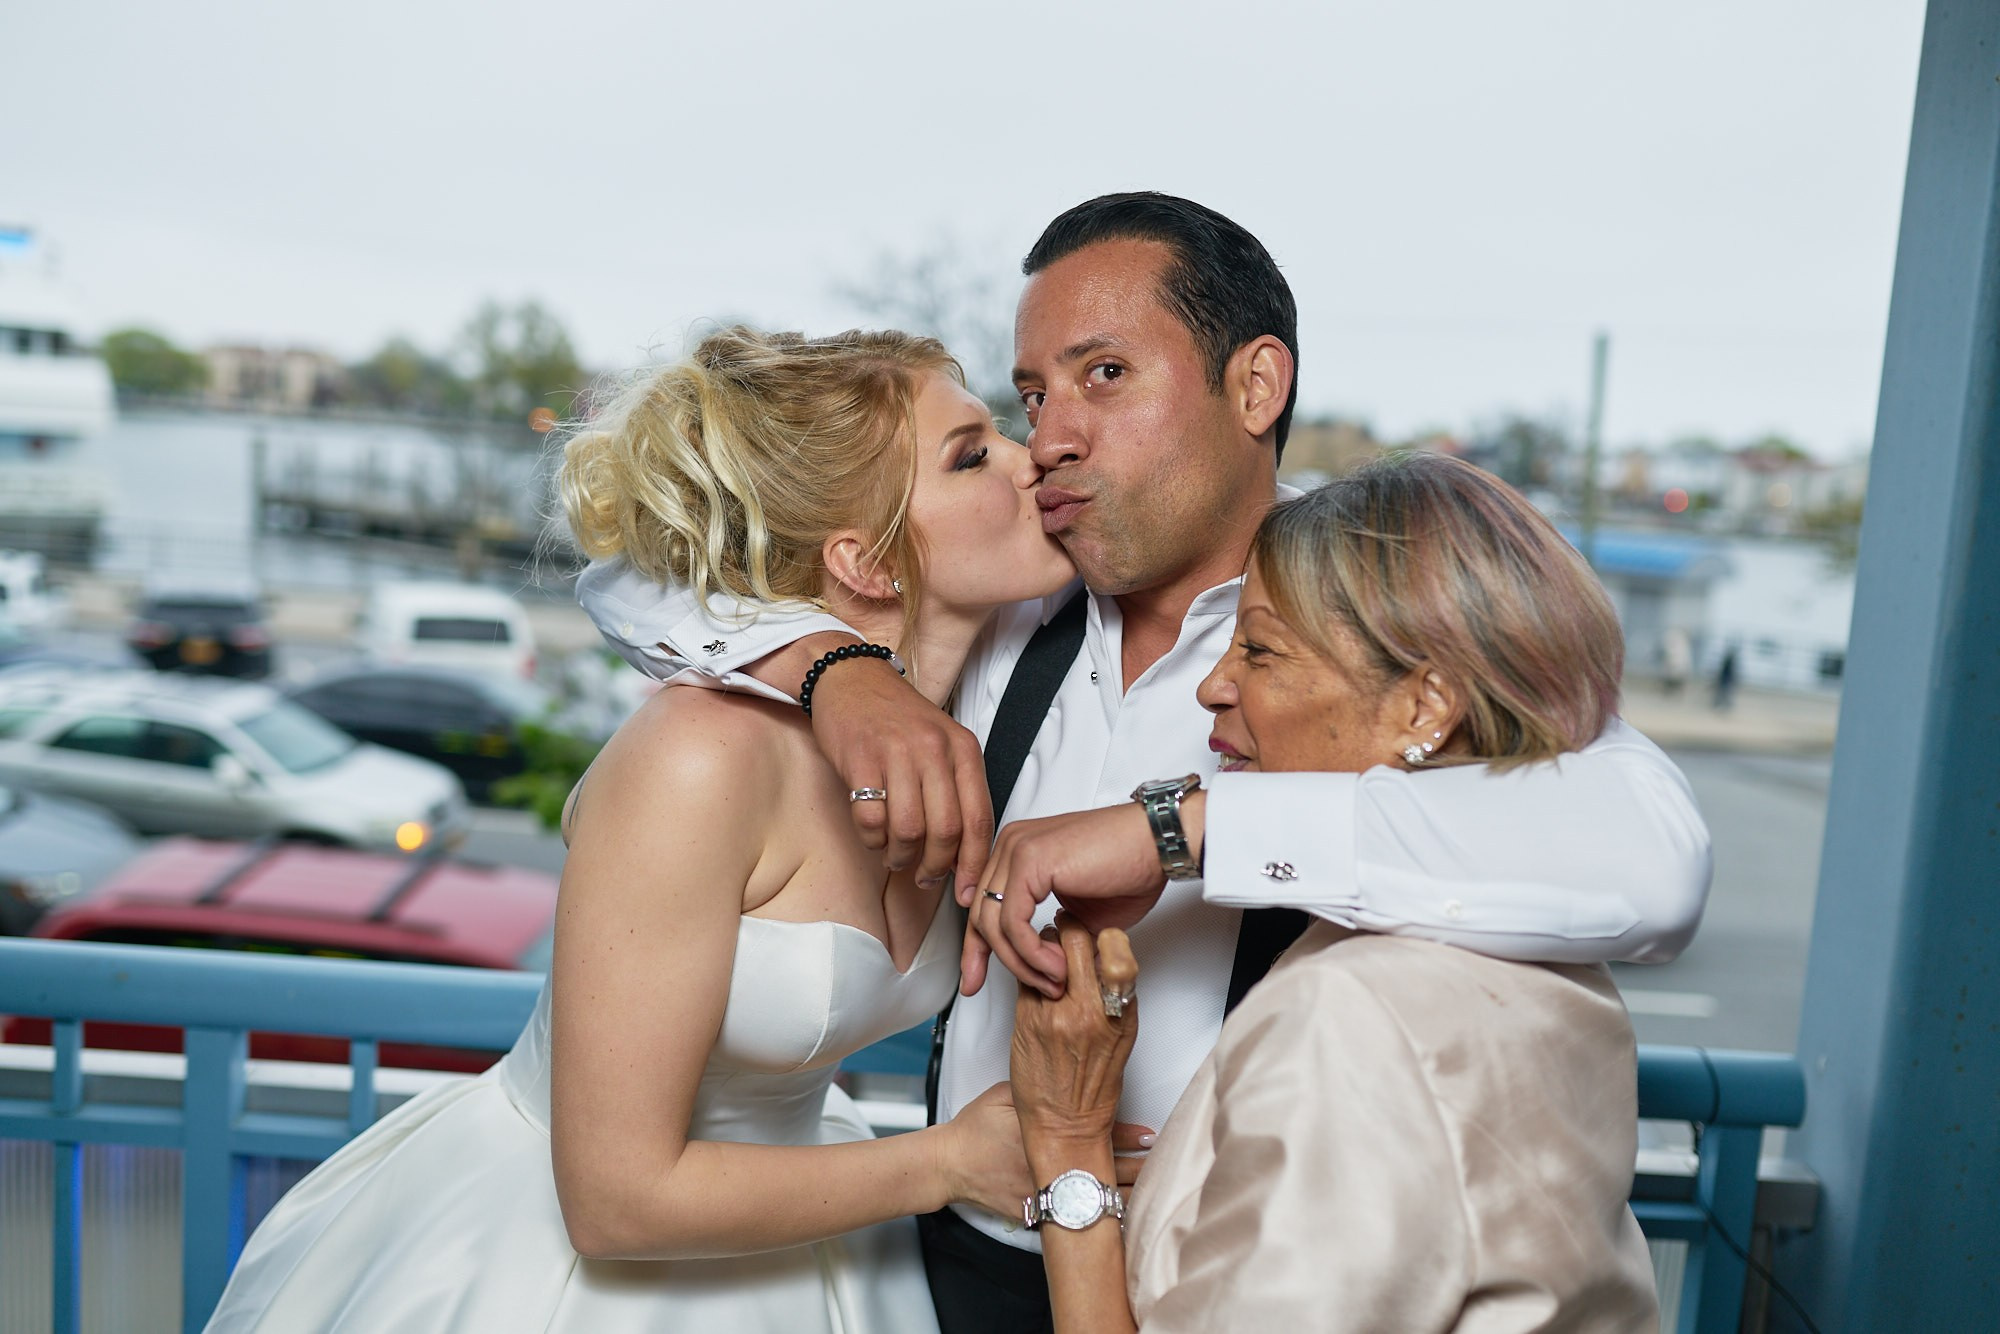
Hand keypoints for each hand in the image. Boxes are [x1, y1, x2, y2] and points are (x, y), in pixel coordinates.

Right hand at [809, 656, 992, 887]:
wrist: (852, 679)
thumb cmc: (898, 719)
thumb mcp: (942, 745)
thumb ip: (956, 792)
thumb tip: (962, 856)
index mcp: (963, 749)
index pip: (979, 819)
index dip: (974, 864)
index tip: (967, 891)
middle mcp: (935, 750)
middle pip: (945, 832)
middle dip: (935, 867)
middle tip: (925, 876)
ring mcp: (897, 753)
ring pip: (908, 831)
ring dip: (901, 856)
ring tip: (895, 855)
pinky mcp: (860, 760)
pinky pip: (870, 820)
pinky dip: (872, 840)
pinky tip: (873, 835)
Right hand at [937, 1079, 1151, 1218]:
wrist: (949, 1165)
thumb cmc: (976, 1127)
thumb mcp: (1008, 1094)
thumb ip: (1040, 1087)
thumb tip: (1064, 1076)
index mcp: (1047, 1135)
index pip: (1098, 1135)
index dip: (1128, 1137)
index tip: (1151, 1136)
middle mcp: (1050, 1168)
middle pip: (1104, 1171)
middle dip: (1136, 1168)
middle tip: (1162, 1163)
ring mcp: (1044, 1196)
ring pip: (1093, 1202)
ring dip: (1122, 1195)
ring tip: (1151, 1190)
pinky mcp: (1036, 1216)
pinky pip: (1072, 1220)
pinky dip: (1094, 1219)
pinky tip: (1115, 1217)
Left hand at [962, 802, 1174, 997]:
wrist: (1157, 845)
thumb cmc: (1130, 871)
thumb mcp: (1080, 915)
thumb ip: (1053, 936)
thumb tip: (1043, 970)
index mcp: (1017, 852)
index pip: (983, 905)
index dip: (976, 946)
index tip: (974, 980)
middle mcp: (1011, 845)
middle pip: (980, 915)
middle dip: (986, 959)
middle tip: (1000, 988)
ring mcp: (1017, 849)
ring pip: (993, 923)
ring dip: (1021, 963)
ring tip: (1053, 982)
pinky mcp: (1029, 860)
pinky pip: (1013, 922)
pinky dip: (1031, 953)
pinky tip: (1055, 967)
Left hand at [1011, 917, 1140, 1167]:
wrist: (1064, 1125)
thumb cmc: (1094, 1085)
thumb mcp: (1122, 1036)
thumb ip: (1115, 994)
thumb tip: (1103, 955)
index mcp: (1119, 1012)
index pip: (1115, 947)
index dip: (1104, 933)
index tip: (1098, 934)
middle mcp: (1087, 1010)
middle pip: (1073, 938)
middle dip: (1068, 928)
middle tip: (1064, 930)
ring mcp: (1052, 1014)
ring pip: (1041, 951)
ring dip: (1043, 948)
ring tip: (1047, 960)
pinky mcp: (1024, 1020)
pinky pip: (1023, 977)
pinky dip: (1027, 973)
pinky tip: (1034, 983)